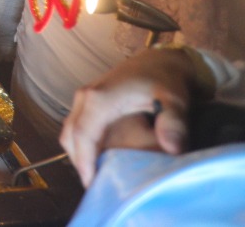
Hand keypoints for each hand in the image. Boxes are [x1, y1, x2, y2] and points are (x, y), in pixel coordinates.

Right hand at [60, 48, 195, 185]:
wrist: (160, 60)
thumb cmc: (166, 80)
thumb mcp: (175, 101)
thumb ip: (174, 123)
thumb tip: (172, 149)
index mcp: (100, 98)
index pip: (82, 134)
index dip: (83, 161)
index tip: (91, 183)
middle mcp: (86, 96)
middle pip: (70, 135)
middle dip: (79, 161)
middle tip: (96, 184)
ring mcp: (85, 97)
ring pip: (70, 131)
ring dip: (79, 152)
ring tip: (97, 173)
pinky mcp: (88, 100)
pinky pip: (76, 125)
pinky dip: (82, 143)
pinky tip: (100, 155)